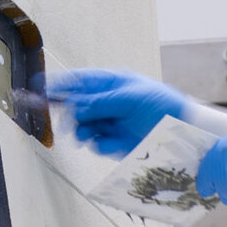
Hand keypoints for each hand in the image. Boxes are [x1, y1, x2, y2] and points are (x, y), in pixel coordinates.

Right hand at [46, 69, 200, 158]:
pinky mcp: (117, 142)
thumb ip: (101, 102)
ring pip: (84, 126)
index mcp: (113, 82)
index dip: (59, 84)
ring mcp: (112, 122)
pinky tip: (113, 145)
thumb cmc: (164, 106)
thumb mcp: (131, 98)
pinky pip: (98, 143)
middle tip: (68, 125)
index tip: (39, 88)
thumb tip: (75, 105)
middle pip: (77, 106)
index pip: (79, 81)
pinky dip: (101, 145)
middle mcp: (110, 101)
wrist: (187, 134)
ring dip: (83, 132)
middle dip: (71, 115)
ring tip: (88, 137)